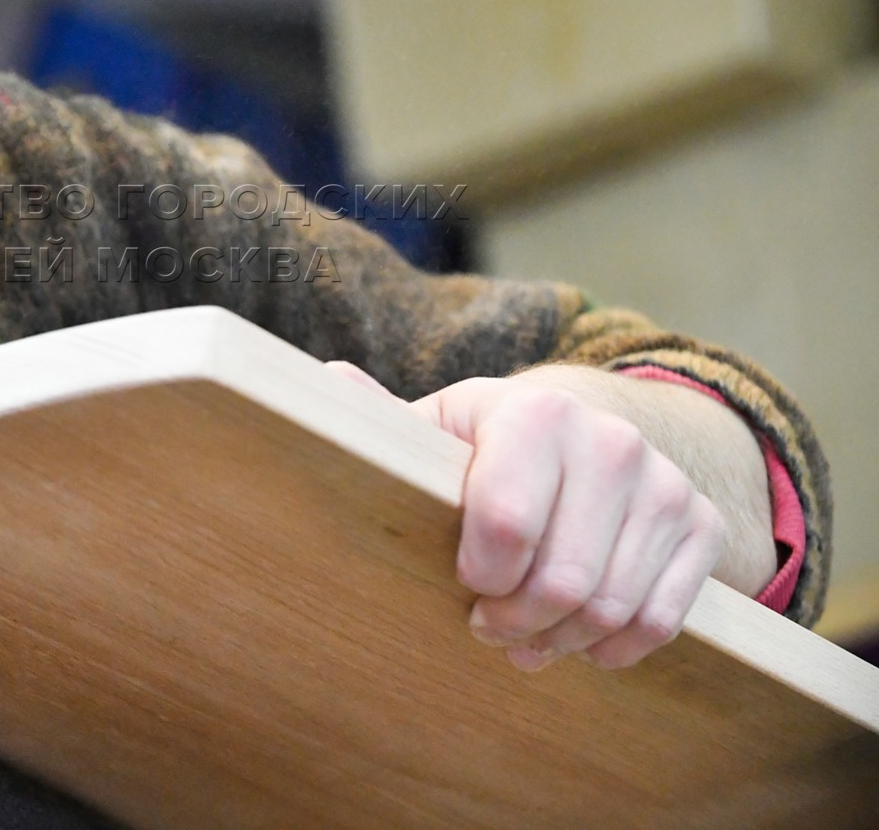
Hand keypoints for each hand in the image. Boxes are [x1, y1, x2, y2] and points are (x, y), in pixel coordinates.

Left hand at [325, 362, 725, 671]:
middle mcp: (610, 441)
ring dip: (560, 641)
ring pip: (612, 608)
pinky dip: (615, 648)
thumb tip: (324, 377)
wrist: (582, 436)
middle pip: (563, 581)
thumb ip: (380, 419)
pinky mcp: (700, 525)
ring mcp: (664, 484)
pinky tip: (581, 642)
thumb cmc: (484, 448)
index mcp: (533, 412)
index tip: (461, 582)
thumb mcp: (435, 431)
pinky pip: (663, 621)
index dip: (479, 576)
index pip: (507, 522)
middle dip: (515, 622)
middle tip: (487, 627)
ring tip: (526, 639)